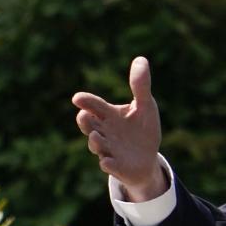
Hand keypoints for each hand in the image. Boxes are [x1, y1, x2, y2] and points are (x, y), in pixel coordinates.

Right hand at [72, 56, 165, 200]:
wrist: (147, 158)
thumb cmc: (142, 129)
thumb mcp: (145, 106)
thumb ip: (141, 86)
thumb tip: (141, 59)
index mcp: (109, 115)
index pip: (94, 106)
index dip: (86, 102)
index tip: (78, 98)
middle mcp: (104, 131)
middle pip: (89, 126)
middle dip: (85, 122)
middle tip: (84, 116)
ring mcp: (108, 149)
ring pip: (96, 145)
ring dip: (95, 142)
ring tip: (96, 137)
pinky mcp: (116, 166)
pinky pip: (109, 165)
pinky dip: (107, 163)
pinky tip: (107, 161)